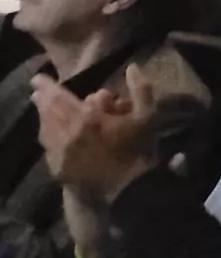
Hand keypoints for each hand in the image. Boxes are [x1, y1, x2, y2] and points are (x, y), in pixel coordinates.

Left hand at [32, 65, 159, 203]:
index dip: (48, 86)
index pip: (61, 97)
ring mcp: (59, 152)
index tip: (38, 78)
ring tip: (41, 108)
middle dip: (43, 99)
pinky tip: (48, 131)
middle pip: (49, 111)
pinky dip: (46, 134)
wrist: (125, 190)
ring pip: (45, 128)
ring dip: (42, 115)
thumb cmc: (137, 151)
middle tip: (37, 90)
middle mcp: (67, 133)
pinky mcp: (57, 167)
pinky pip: (47, 146)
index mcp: (87, 118)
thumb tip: (131, 67)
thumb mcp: (147, 117)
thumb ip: (141, 89)